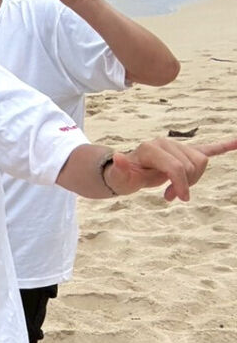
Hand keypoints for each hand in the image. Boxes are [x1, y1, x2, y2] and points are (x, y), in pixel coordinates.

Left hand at [107, 136, 236, 201]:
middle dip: (184, 184)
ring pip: (201, 162)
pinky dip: (224, 146)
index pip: (177, 167)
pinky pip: (209, 148)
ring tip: (175, 189)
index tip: (177, 198)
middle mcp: (166, 143)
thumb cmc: (123, 176)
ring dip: (193, 179)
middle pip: (192, 165)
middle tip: (169, 196)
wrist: (125, 172)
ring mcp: (177, 147)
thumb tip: (118, 157)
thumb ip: (120, 168)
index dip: (181, 184)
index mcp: (152, 148)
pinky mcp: (185, 152)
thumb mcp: (119, 177)